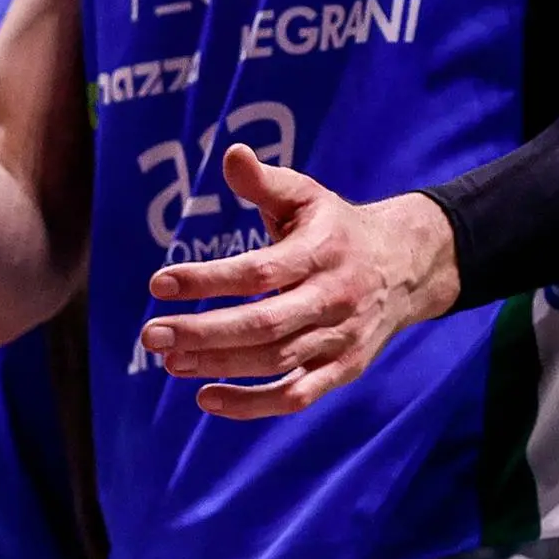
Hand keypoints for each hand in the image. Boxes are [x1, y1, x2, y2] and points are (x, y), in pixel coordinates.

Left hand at [138, 148, 460, 416]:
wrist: (406, 267)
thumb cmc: (337, 228)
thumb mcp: (306, 196)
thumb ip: (266, 182)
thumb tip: (232, 154)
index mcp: (322, 252)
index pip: (258, 272)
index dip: (207, 280)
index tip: (157, 283)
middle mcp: (334, 299)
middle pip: (264, 325)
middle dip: (203, 333)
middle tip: (151, 335)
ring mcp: (341, 339)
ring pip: (275, 362)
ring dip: (219, 365)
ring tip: (168, 360)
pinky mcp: (344, 369)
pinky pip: (297, 396)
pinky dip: (252, 404)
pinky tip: (206, 398)